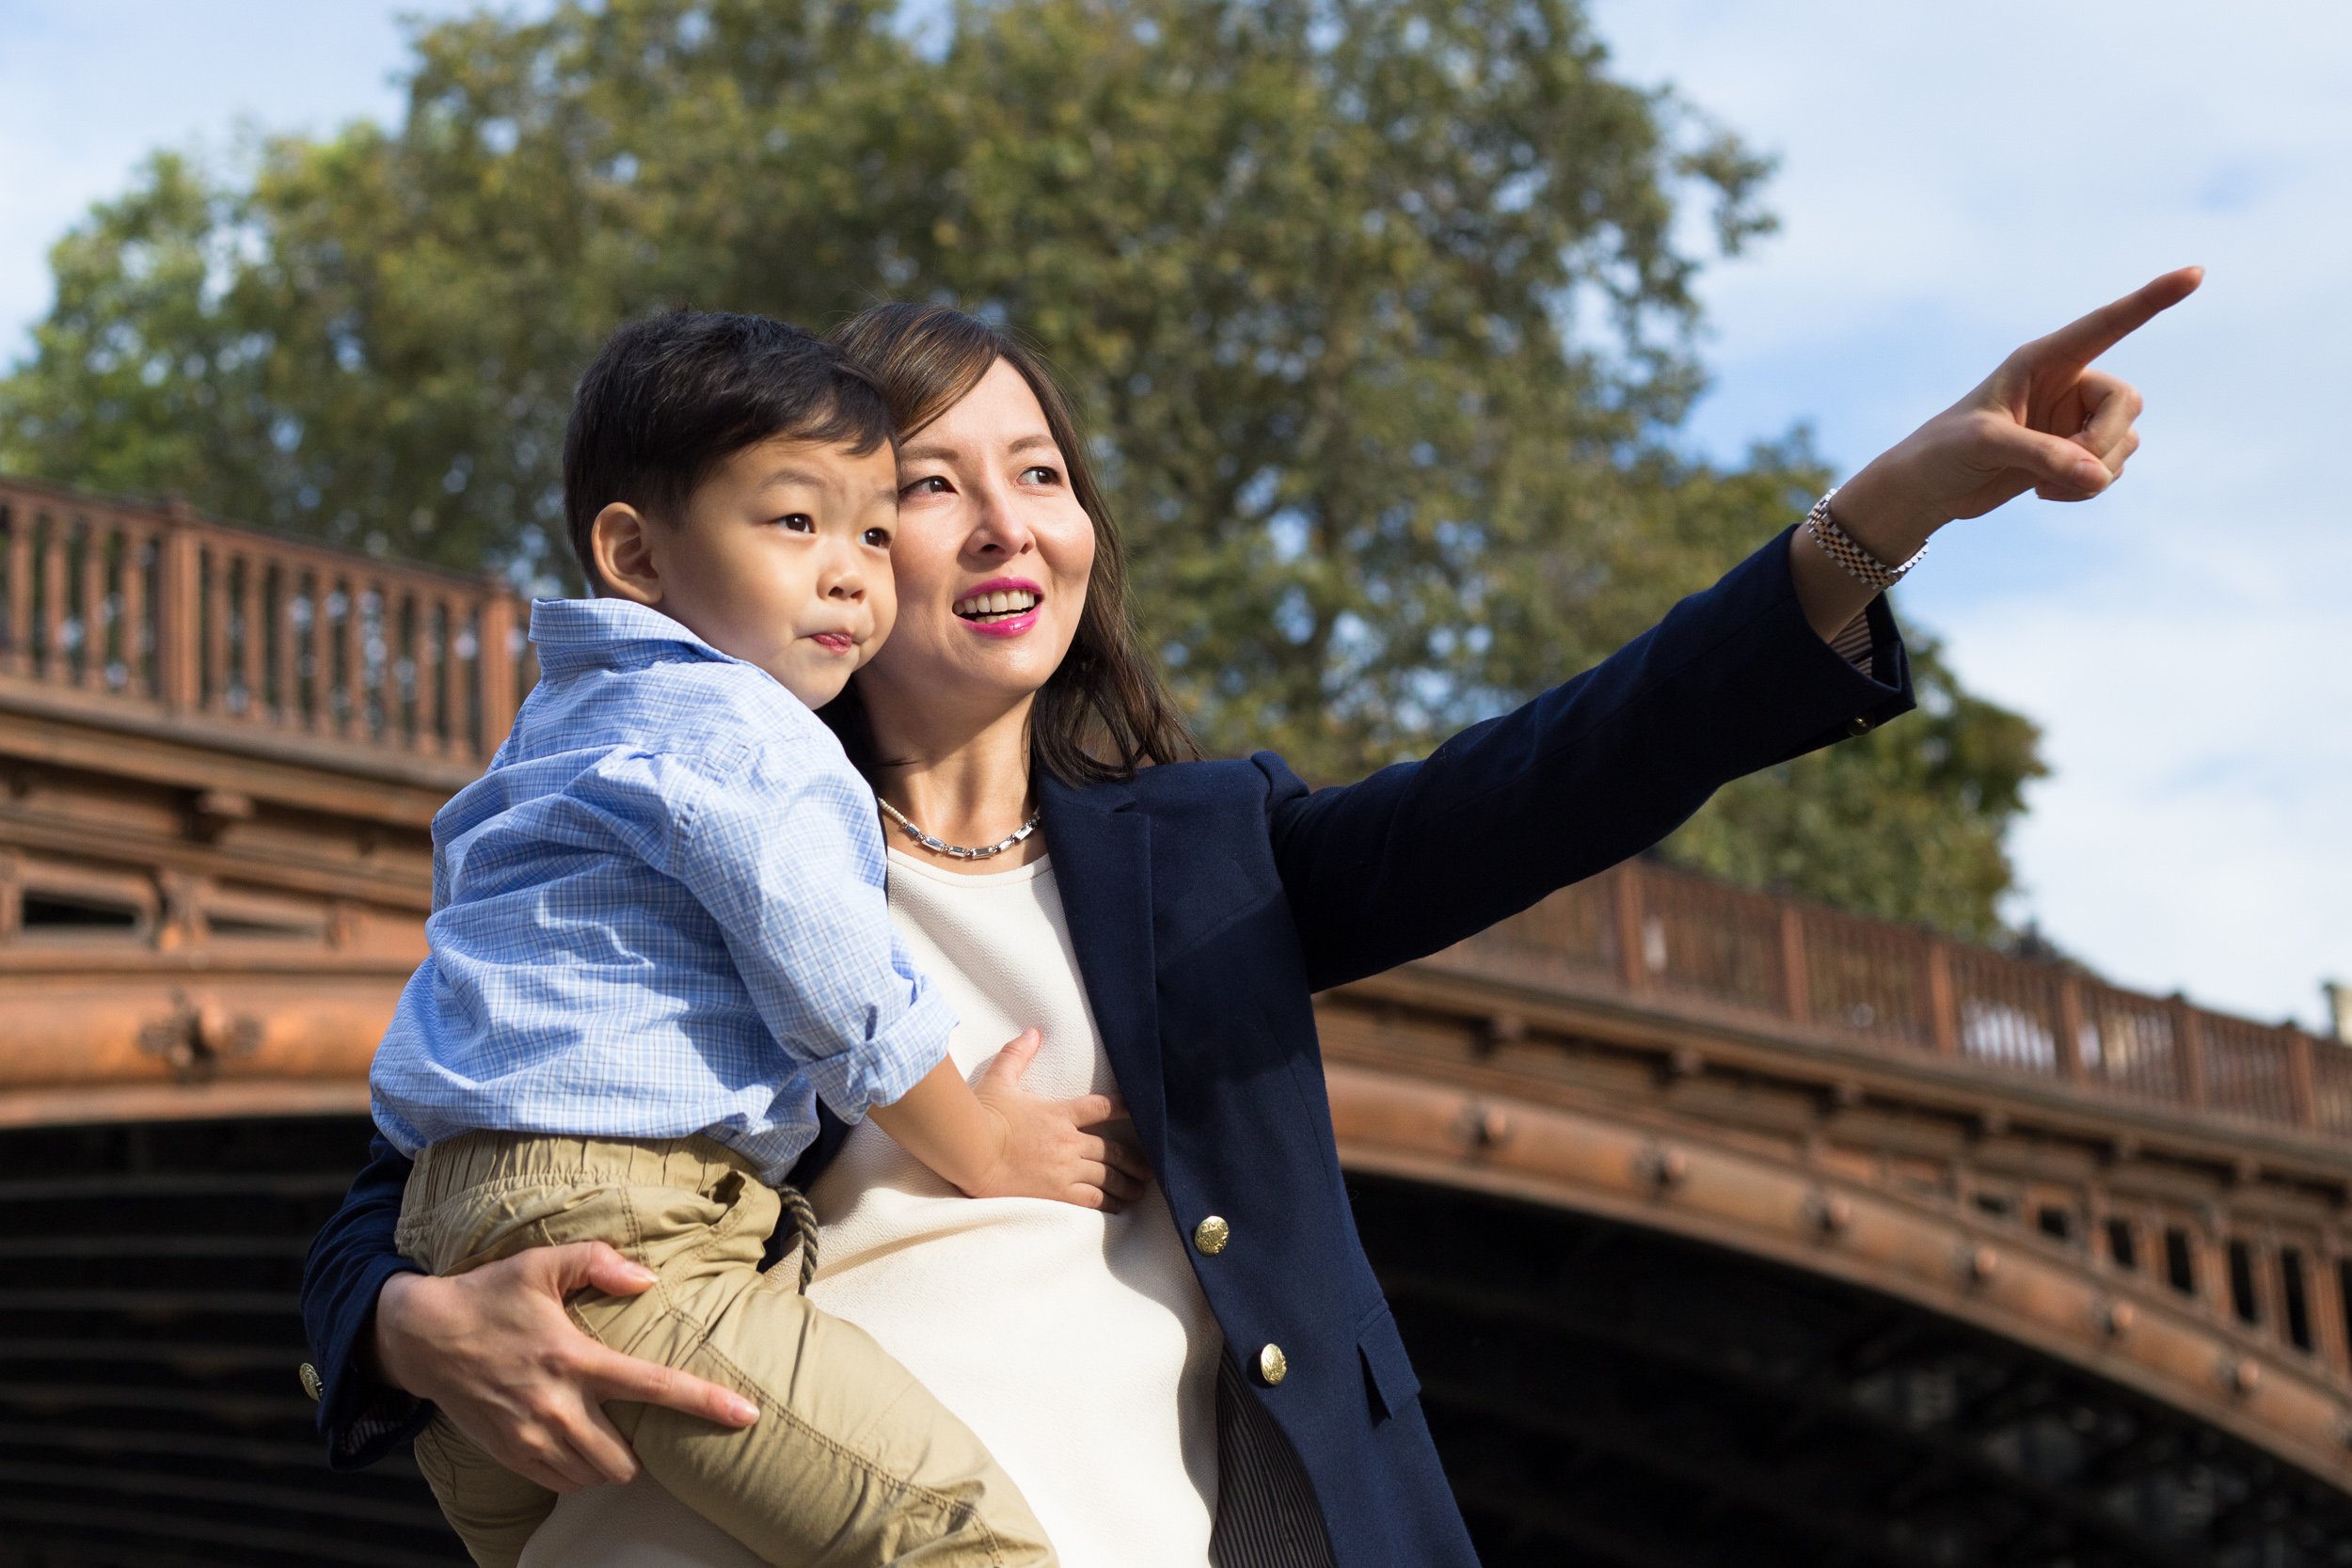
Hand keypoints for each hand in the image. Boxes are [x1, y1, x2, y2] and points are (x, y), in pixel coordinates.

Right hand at [372, 1242, 757, 1492]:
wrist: (421, 1336)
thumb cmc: (487, 1295)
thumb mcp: (540, 1263)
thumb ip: (598, 1262)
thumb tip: (648, 1279)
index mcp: (575, 1358)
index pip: (655, 1387)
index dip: (706, 1404)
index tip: (747, 1415)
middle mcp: (556, 1407)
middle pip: (625, 1460)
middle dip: (643, 1452)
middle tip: (641, 1428)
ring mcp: (529, 1438)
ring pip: (594, 1478)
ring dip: (611, 1464)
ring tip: (608, 1435)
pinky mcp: (508, 1454)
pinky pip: (559, 1483)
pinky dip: (577, 1473)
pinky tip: (575, 1444)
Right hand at [966, 1028, 1150, 1209]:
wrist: (971, 1152)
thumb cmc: (983, 1116)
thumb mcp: (999, 1080)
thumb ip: (1017, 1055)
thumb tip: (1032, 1032)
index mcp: (1059, 1114)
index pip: (1101, 1108)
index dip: (1124, 1108)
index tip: (1138, 1112)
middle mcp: (1069, 1143)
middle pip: (1113, 1151)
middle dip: (1134, 1160)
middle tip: (1148, 1167)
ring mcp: (1064, 1170)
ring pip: (1108, 1178)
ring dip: (1127, 1184)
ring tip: (1139, 1190)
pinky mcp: (1056, 1195)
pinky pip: (1092, 1200)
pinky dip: (1108, 1204)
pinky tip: (1118, 1207)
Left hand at [1794, 266, 2201, 637]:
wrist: (1928, 490)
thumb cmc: (1943, 453)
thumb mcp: (1985, 446)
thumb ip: (2043, 456)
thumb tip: (2099, 476)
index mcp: (2041, 359)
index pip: (2107, 324)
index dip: (2153, 299)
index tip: (2196, 273)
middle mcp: (2067, 382)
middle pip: (2128, 402)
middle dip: (2103, 441)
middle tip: (2066, 470)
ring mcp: (2075, 418)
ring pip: (2125, 440)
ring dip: (2095, 471)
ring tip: (2043, 485)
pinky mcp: (2076, 452)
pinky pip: (2113, 466)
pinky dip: (2089, 487)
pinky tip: (2045, 493)